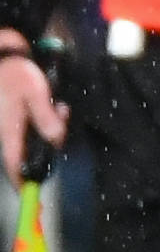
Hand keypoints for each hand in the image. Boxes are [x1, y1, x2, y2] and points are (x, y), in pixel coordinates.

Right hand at [0, 52, 64, 187]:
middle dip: (51, 141)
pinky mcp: (17, 117)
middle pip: (31, 150)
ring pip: (36, 137)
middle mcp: (8, 131)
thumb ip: (46, 117)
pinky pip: (35, 125)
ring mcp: (12, 124)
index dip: (22, 181)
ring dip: (52, 126)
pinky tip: (55, 105)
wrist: (5, 58)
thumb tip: (56, 139)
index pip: (14, 164)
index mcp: (9, 130)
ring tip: (60, 108)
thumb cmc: (16, 75)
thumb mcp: (36, 94)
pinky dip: (48, 118)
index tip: (32, 192)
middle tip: (62, 116)